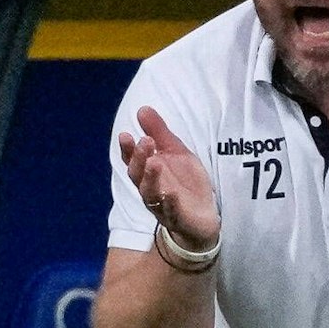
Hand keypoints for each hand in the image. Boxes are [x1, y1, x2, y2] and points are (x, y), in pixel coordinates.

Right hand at [119, 106, 219, 250]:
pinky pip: (171, 212)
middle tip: (146, 142)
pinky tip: (172, 194)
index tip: (126, 134)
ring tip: (155, 162)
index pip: (132, 160)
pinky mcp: (178, 218)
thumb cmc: (185, 183)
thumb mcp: (176, 152)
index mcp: (148, 172)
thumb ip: (160, 132)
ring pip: (150, 194)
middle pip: (137, 175)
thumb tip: (142, 109)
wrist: (203, 217)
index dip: (128, 149)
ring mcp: (162, 205)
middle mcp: (150, 189)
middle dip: (139, 158)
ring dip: (151, 178)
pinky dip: (170, 203)